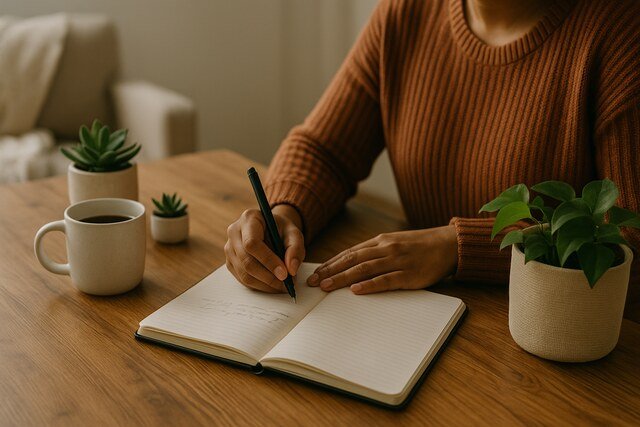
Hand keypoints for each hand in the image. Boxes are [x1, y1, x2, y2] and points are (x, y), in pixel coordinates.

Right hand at [225, 204, 304, 292]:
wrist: (270, 230)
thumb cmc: (281, 230)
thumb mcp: (294, 233)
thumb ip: (295, 249)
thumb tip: (291, 270)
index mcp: (249, 219)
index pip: (252, 243)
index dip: (268, 260)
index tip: (284, 274)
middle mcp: (234, 232)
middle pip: (246, 261)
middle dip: (268, 277)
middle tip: (287, 284)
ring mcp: (229, 249)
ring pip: (244, 274)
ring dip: (265, 284)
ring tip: (283, 285)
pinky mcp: (230, 262)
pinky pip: (242, 279)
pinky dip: (259, 286)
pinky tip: (272, 284)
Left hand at [307, 226, 457, 294]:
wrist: (447, 244)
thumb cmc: (419, 246)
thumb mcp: (394, 242)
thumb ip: (375, 251)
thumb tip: (351, 263)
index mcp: (380, 241)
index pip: (350, 253)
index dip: (331, 263)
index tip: (316, 272)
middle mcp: (386, 249)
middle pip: (352, 261)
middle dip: (330, 272)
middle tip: (313, 282)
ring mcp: (397, 262)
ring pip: (364, 270)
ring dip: (343, 278)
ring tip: (326, 286)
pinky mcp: (409, 275)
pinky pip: (386, 280)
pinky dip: (370, 285)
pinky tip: (356, 290)